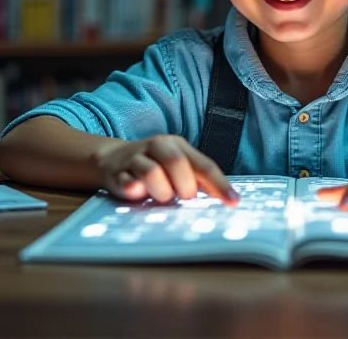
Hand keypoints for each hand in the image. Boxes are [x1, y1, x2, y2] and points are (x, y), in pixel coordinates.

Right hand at [92, 134, 239, 205]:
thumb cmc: (155, 167)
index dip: (220, 184)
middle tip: (183, 197)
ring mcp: (136, 158)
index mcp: (178, 145)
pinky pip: (128, 185)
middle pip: (177, 163)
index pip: (204, 165)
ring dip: (161, 192)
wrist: (113, 159)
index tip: (233, 202)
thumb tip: (227, 199)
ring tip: (160, 197)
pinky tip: (137, 194)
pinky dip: (136, 193)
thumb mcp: (178, 168)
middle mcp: (158, 146)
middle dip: (184, 186)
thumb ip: (198, 180)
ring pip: (152, 173)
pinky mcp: (118, 174)